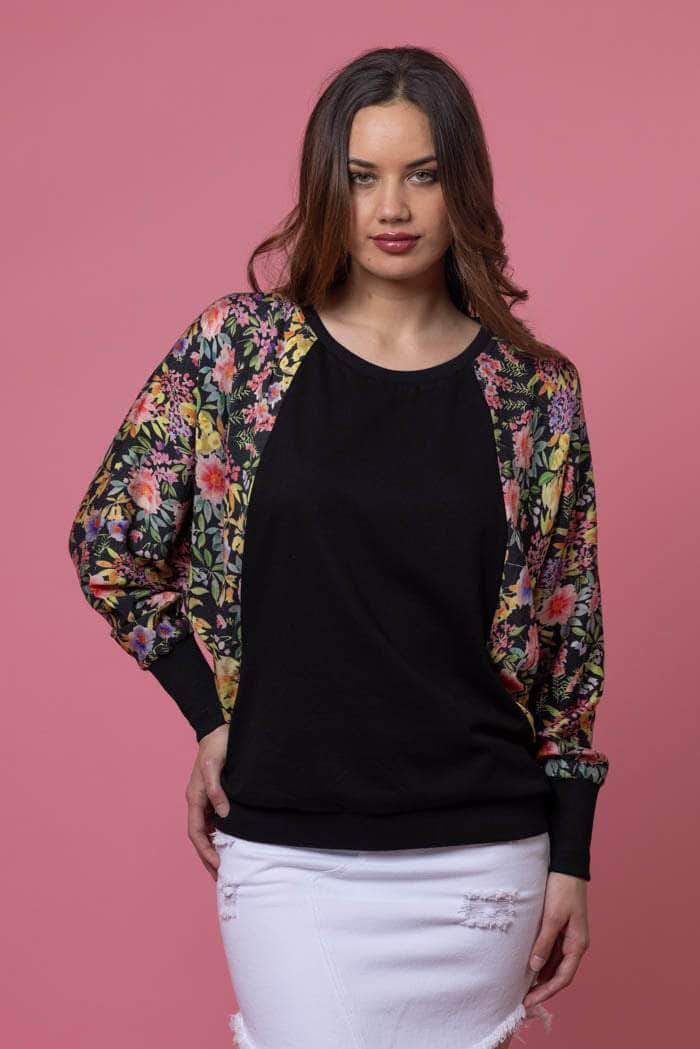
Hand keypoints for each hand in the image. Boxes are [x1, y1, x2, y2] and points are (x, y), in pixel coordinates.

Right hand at [185, 723, 230, 880]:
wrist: (219, 730)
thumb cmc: (216, 745)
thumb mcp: (214, 765)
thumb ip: (216, 789)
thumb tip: (223, 814)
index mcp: (195, 798)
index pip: (196, 833)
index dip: (205, 851)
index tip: (218, 866)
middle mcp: (199, 802)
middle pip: (200, 837)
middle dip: (209, 858)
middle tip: (222, 877)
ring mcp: (206, 800)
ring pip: (208, 831)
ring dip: (215, 849)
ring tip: (227, 867)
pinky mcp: (215, 796)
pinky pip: (216, 822)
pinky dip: (222, 835)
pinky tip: (232, 844)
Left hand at [522, 871, 589, 1013]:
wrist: (567, 867)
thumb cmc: (562, 890)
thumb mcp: (552, 917)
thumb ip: (544, 943)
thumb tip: (534, 967)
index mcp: (577, 945)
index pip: (563, 977)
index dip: (546, 992)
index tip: (530, 1002)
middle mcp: (575, 944)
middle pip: (559, 974)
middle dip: (543, 989)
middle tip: (523, 1000)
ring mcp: (568, 937)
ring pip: (554, 964)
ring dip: (541, 977)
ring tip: (522, 987)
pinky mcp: (560, 929)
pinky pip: (551, 952)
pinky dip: (541, 962)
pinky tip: (528, 967)